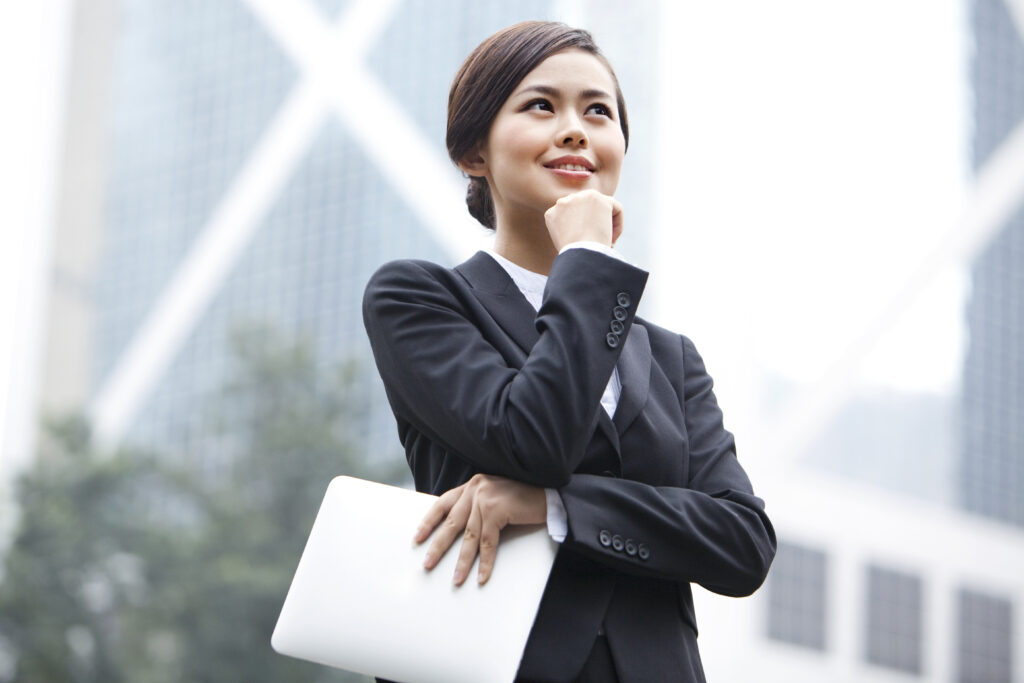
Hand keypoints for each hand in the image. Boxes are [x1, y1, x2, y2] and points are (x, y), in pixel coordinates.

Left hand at [414, 474, 546, 585]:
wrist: (549, 494)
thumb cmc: (523, 498)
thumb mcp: (494, 496)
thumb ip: (477, 506)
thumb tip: (458, 530)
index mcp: (472, 485)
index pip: (443, 503)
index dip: (429, 522)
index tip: (417, 538)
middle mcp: (475, 488)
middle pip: (451, 523)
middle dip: (438, 546)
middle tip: (427, 563)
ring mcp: (485, 498)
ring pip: (469, 537)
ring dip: (463, 562)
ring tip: (456, 579)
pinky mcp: (496, 510)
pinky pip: (488, 543)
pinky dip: (485, 562)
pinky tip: (482, 576)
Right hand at [544, 189, 623, 249]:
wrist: (580, 255)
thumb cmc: (574, 259)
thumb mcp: (565, 246)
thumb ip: (571, 232)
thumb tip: (589, 230)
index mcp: (552, 214)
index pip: (572, 217)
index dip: (583, 231)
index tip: (588, 246)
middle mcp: (563, 202)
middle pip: (586, 209)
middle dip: (595, 224)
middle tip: (600, 244)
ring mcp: (580, 197)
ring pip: (602, 208)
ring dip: (607, 225)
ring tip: (608, 243)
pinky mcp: (598, 198)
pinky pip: (616, 208)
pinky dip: (618, 225)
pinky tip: (612, 239)